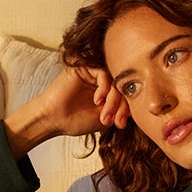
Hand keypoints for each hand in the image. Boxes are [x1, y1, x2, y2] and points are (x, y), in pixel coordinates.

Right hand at [6, 64, 130, 154]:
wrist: (54, 119)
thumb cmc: (76, 121)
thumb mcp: (105, 118)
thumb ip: (120, 110)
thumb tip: (137, 106)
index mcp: (108, 92)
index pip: (126, 95)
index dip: (127, 109)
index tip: (121, 124)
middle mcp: (102, 81)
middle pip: (122, 86)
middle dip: (121, 105)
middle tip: (116, 120)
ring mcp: (93, 73)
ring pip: (114, 79)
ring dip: (113, 99)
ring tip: (104, 113)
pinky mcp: (84, 67)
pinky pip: (103, 72)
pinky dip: (104, 87)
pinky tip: (97, 100)